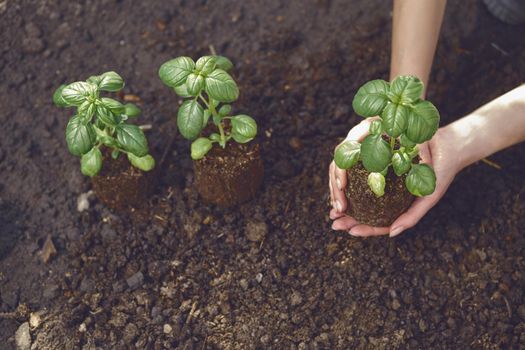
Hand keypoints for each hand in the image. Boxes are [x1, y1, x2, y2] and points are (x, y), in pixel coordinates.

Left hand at [329, 121, 460, 237]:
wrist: (448, 145)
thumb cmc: (440, 174)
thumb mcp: (427, 198)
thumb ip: (411, 217)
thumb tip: (391, 234)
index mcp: (398, 206)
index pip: (378, 223)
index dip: (364, 229)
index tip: (350, 231)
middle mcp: (389, 196)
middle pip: (365, 212)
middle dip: (348, 219)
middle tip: (334, 223)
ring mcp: (384, 181)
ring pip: (360, 196)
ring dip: (345, 202)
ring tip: (333, 209)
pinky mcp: (379, 163)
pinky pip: (361, 174)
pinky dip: (349, 180)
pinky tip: (340, 183)